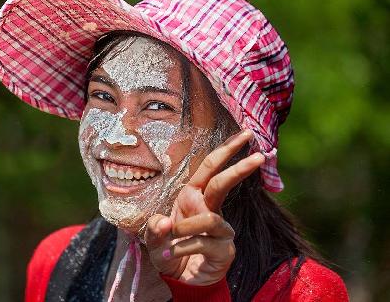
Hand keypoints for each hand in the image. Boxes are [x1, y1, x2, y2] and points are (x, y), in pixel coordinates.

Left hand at [144, 130, 264, 285]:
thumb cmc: (168, 250)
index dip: (227, 150)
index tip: (247, 134)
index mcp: (193, 196)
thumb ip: (154, 228)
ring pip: (209, 218)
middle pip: (223, 183)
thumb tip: (165, 222)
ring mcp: (220, 230)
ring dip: (186, 227)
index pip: (211, 168)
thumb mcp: (153, 238)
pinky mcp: (224, 249)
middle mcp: (209, 208)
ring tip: (171, 238)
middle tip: (260, 156)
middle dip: (240, 168)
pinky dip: (183, 246)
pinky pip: (203, 242)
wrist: (178, 279)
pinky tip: (171, 253)